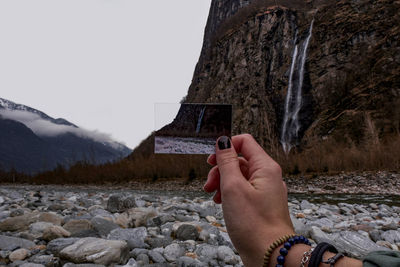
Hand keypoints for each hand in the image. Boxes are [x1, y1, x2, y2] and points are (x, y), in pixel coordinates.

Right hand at [203, 134, 293, 265]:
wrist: (271, 255)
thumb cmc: (254, 224)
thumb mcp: (233, 187)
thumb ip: (227, 162)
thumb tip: (223, 141)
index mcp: (265, 167)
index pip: (244, 141)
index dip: (226, 147)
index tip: (212, 160)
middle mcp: (268, 176)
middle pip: (240, 160)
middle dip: (220, 169)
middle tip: (209, 185)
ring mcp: (265, 191)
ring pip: (239, 176)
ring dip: (223, 182)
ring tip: (214, 197)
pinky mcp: (261, 204)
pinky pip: (243, 190)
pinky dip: (230, 194)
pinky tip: (222, 204)